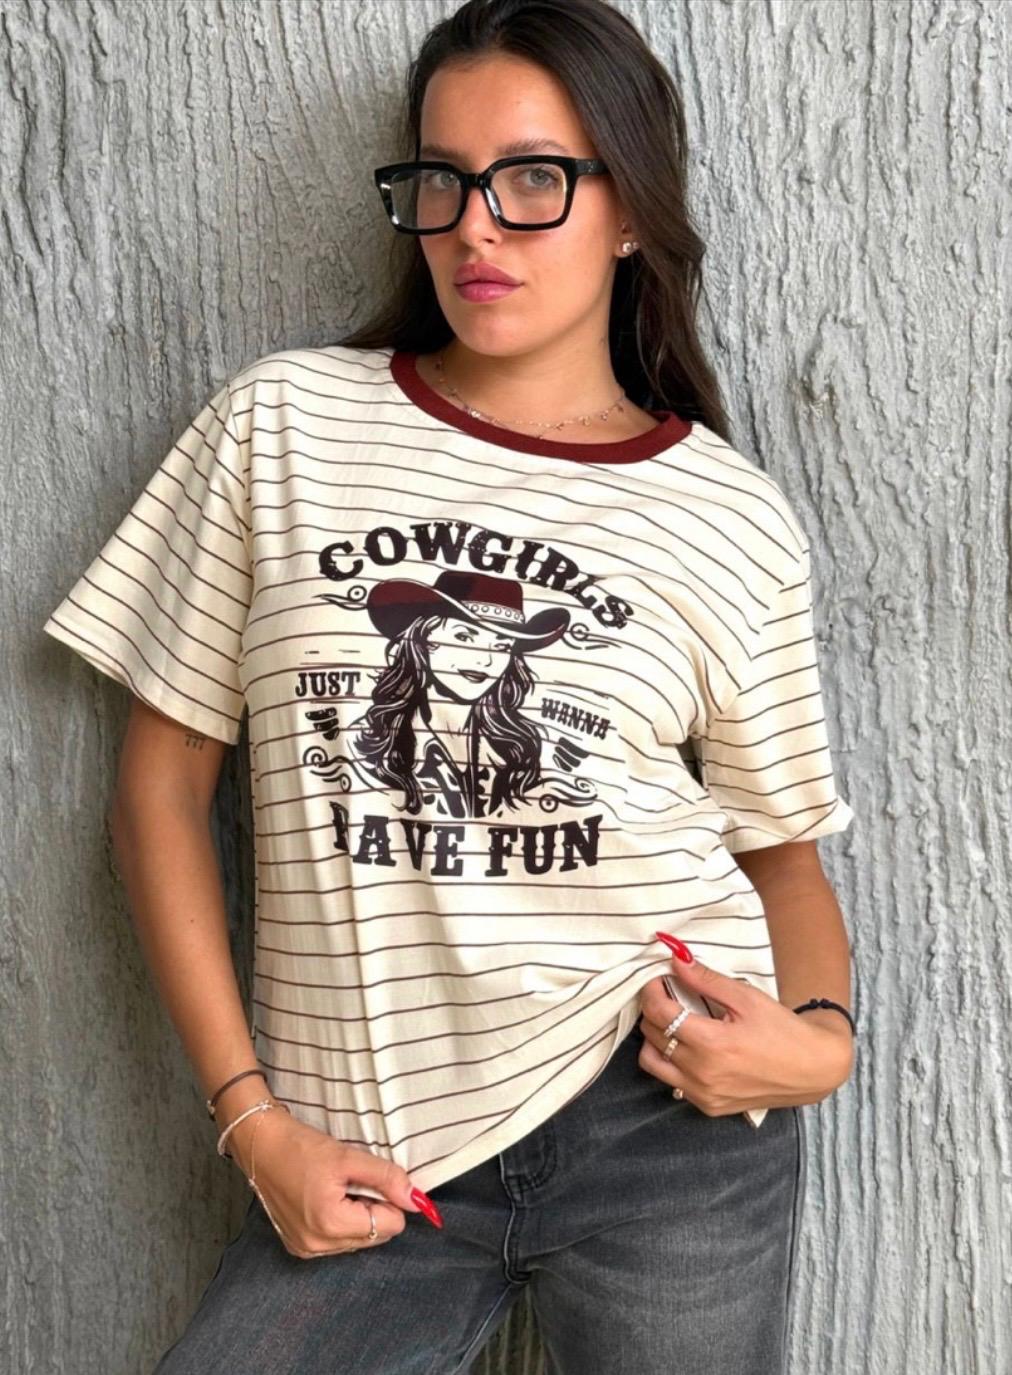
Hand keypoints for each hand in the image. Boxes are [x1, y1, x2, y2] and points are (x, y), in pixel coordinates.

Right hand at [226, 1105, 441, 1257]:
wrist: (260, 1145)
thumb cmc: (300, 1147)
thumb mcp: (348, 1156)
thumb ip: (386, 1178)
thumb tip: (416, 1200)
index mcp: (331, 1224)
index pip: (390, 1225)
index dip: (390, 1199)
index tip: (374, 1177)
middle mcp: (317, 1246)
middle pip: (375, 1236)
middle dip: (373, 1208)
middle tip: (352, 1180)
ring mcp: (305, 1249)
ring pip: (358, 1240)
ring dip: (357, 1215)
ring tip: (336, 1187)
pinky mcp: (298, 1247)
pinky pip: (337, 1241)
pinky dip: (340, 1221)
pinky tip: (325, 1198)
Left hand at [638, 936, 853, 1114]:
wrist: (812, 1068)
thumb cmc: (783, 1030)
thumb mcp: (746, 998)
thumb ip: (707, 980)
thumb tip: (676, 960)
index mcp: (711, 1044)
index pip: (659, 1014)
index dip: (651, 992)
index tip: (657, 980)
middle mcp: (702, 1074)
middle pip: (652, 1037)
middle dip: (653, 1011)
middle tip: (667, 996)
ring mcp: (704, 1095)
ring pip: (653, 1064)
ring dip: (654, 1040)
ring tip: (672, 1023)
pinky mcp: (709, 1107)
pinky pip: (673, 1083)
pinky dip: (671, 1063)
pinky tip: (689, 1047)